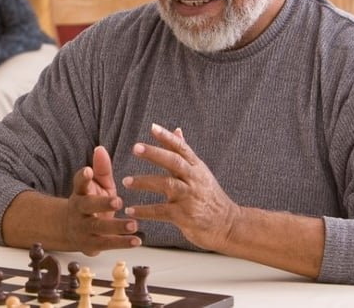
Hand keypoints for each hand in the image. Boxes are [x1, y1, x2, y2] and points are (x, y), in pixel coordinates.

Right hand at [66, 146, 139, 255]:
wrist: (72, 230)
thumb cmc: (92, 202)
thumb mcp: (97, 185)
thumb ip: (101, 169)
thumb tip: (100, 148)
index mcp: (80, 192)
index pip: (79, 183)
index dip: (83, 177)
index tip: (88, 171)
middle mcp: (79, 210)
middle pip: (87, 206)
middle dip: (102, 204)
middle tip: (118, 201)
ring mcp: (83, 228)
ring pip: (98, 228)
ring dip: (116, 226)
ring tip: (134, 224)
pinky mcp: (90, 244)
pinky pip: (106, 244)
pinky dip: (122, 243)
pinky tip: (136, 241)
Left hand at [123, 123, 241, 251]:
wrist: (228, 225)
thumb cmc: (210, 197)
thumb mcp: (200, 172)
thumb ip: (185, 153)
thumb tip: (176, 129)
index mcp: (196, 168)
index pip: (182, 148)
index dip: (168, 137)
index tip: (153, 127)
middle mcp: (194, 179)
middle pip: (174, 162)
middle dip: (155, 154)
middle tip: (136, 147)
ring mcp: (190, 197)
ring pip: (166, 185)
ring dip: (144, 182)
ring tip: (126, 181)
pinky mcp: (185, 216)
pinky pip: (161, 211)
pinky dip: (145, 210)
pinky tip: (130, 210)